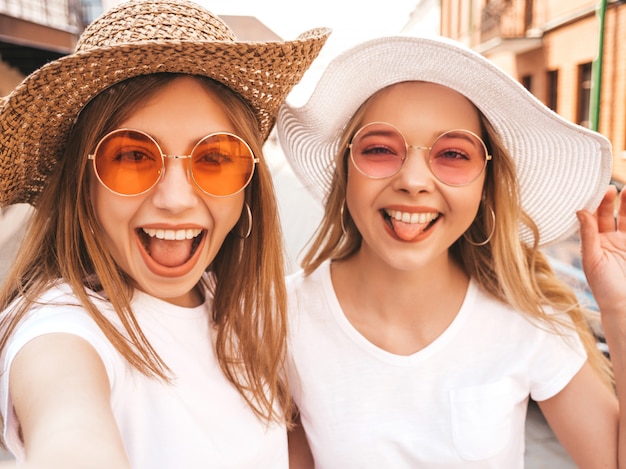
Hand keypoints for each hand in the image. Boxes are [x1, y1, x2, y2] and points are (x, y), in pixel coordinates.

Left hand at [577, 185, 625, 316]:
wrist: (625, 306)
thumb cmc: (604, 287)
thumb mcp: (592, 259)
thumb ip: (588, 235)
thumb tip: (580, 211)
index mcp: (592, 242)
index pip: (590, 218)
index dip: (592, 205)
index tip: (593, 192)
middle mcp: (607, 239)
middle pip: (608, 214)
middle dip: (610, 200)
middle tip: (611, 189)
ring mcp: (624, 242)